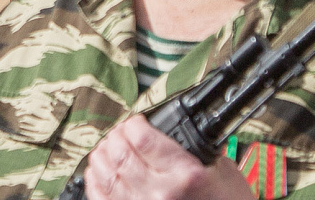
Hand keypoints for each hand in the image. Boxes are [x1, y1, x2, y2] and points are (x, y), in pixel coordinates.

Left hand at [83, 117, 253, 199]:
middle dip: (116, 136)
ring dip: (102, 156)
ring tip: (107, 148)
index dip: (133, 124)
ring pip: (107, 175)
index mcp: (184, 174)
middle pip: (120, 154)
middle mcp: (161, 193)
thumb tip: (162, 127)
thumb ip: (189, 146)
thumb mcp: (219, 167)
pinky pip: (102, 198)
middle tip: (121, 132)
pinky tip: (98, 171)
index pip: (141, 137)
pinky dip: (95, 181)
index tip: (137, 122)